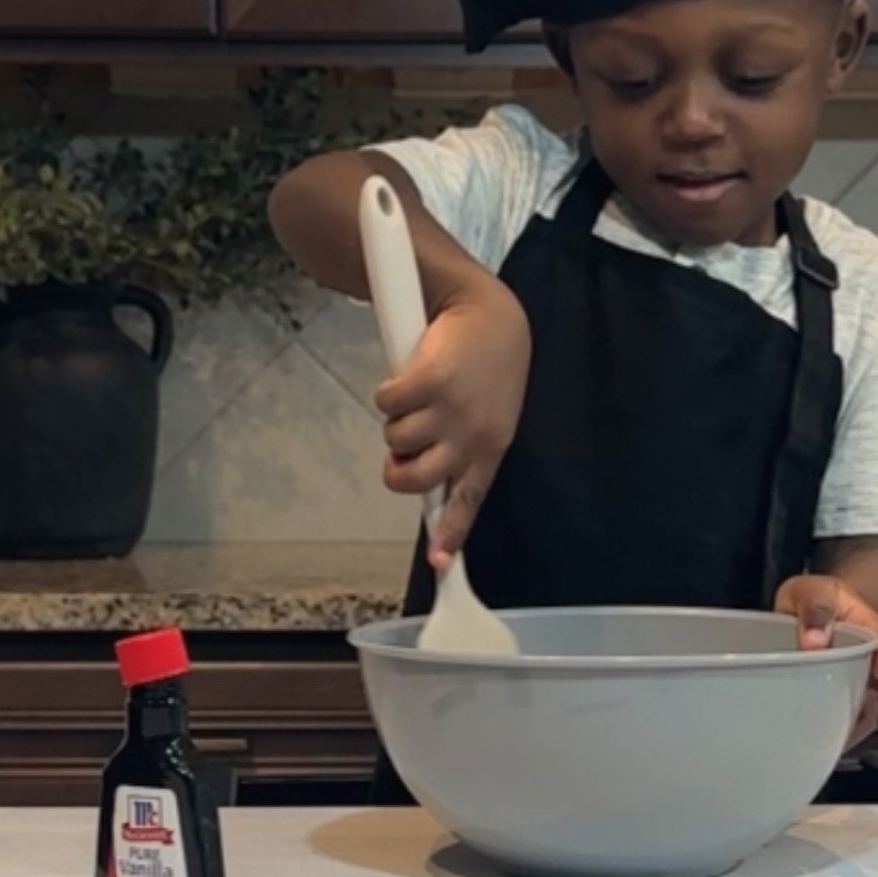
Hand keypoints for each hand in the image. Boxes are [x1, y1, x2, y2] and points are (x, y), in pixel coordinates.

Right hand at [375, 278, 530, 562]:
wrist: (489, 313)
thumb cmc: (486, 367)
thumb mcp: (489, 414)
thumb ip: (465, 447)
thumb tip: (426, 483)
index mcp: (492, 448)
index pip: (469, 501)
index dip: (450, 533)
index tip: (439, 563)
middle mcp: (472, 434)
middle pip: (415, 480)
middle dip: (397, 469)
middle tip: (401, 448)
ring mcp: (450, 408)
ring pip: (394, 439)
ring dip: (395, 420)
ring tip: (417, 396)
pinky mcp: (427, 380)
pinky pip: (385, 403)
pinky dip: (387, 391)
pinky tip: (407, 375)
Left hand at [774, 575, 877, 735]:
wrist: (810, 611)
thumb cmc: (815, 600)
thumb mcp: (811, 592)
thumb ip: (815, 610)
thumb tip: (813, 641)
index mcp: (866, 623)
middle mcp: (871, 654)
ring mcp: (861, 678)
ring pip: (875, 701)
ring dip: (870, 718)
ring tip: (858, 733)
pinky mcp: (846, 697)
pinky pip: (853, 716)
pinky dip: (848, 729)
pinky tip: (838, 738)